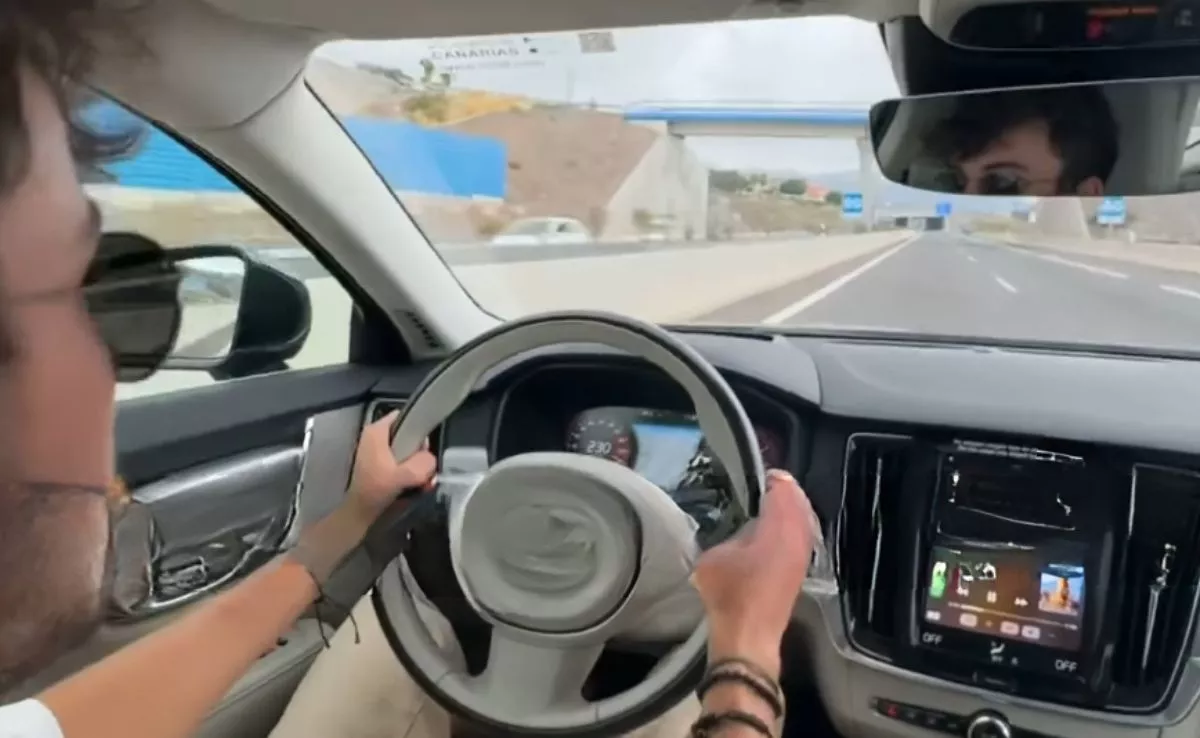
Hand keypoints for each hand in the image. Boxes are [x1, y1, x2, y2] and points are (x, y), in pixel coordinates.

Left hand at [344, 410, 436, 525]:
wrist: (360, 512)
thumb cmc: (377, 490)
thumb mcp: (405, 475)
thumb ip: (423, 463)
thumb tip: (431, 459)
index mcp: (377, 431)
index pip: (406, 416)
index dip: (419, 428)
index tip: (425, 446)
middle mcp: (375, 436)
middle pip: (409, 434)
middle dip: (420, 453)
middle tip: (423, 468)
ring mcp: (376, 450)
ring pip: (408, 449)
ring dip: (417, 465)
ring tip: (420, 481)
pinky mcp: (379, 464)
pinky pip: (402, 460)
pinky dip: (409, 471)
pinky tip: (413, 484)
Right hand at [691, 470, 815, 675]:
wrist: (749, 635)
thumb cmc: (729, 593)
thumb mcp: (715, 555)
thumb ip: (733, 535)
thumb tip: (743, 530)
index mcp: (778, 528)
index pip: (783, 491)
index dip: (775, 479)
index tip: (764, 474)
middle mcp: (797, 538)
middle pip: (800, 503)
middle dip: (788, 492)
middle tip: (772, 483)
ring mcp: (803, 556)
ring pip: (805, 521)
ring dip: (793, 509)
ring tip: (777, 503)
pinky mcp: (800, 572)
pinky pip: (803, 537)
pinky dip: (795, 528)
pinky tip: (780, 532)